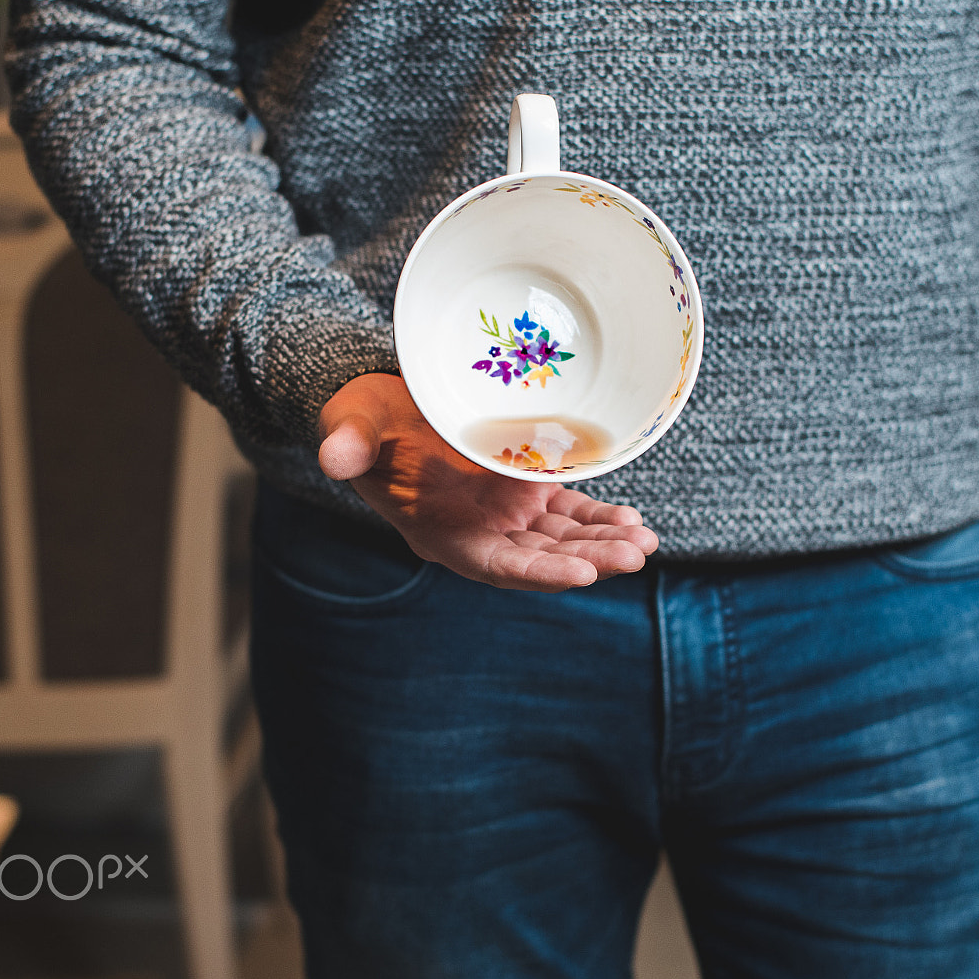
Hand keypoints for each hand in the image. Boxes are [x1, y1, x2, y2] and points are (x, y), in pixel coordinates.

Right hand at [317, 373, 657, 591]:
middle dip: (589, 560)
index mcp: (441, 533)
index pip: (496, 565)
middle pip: (542, 559)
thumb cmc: (365, 417)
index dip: (539, 573)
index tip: (582, 575)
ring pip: (563, 539)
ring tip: (645, 542)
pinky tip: (633, 520)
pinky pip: (570, 513)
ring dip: (604, 543)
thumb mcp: (352, 422)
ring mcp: (507, 513)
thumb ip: (348, 440)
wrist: (387, 403)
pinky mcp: (527, 489)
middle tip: (634, 555)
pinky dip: (601, 518)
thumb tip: (333, 457)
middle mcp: (480, 532)